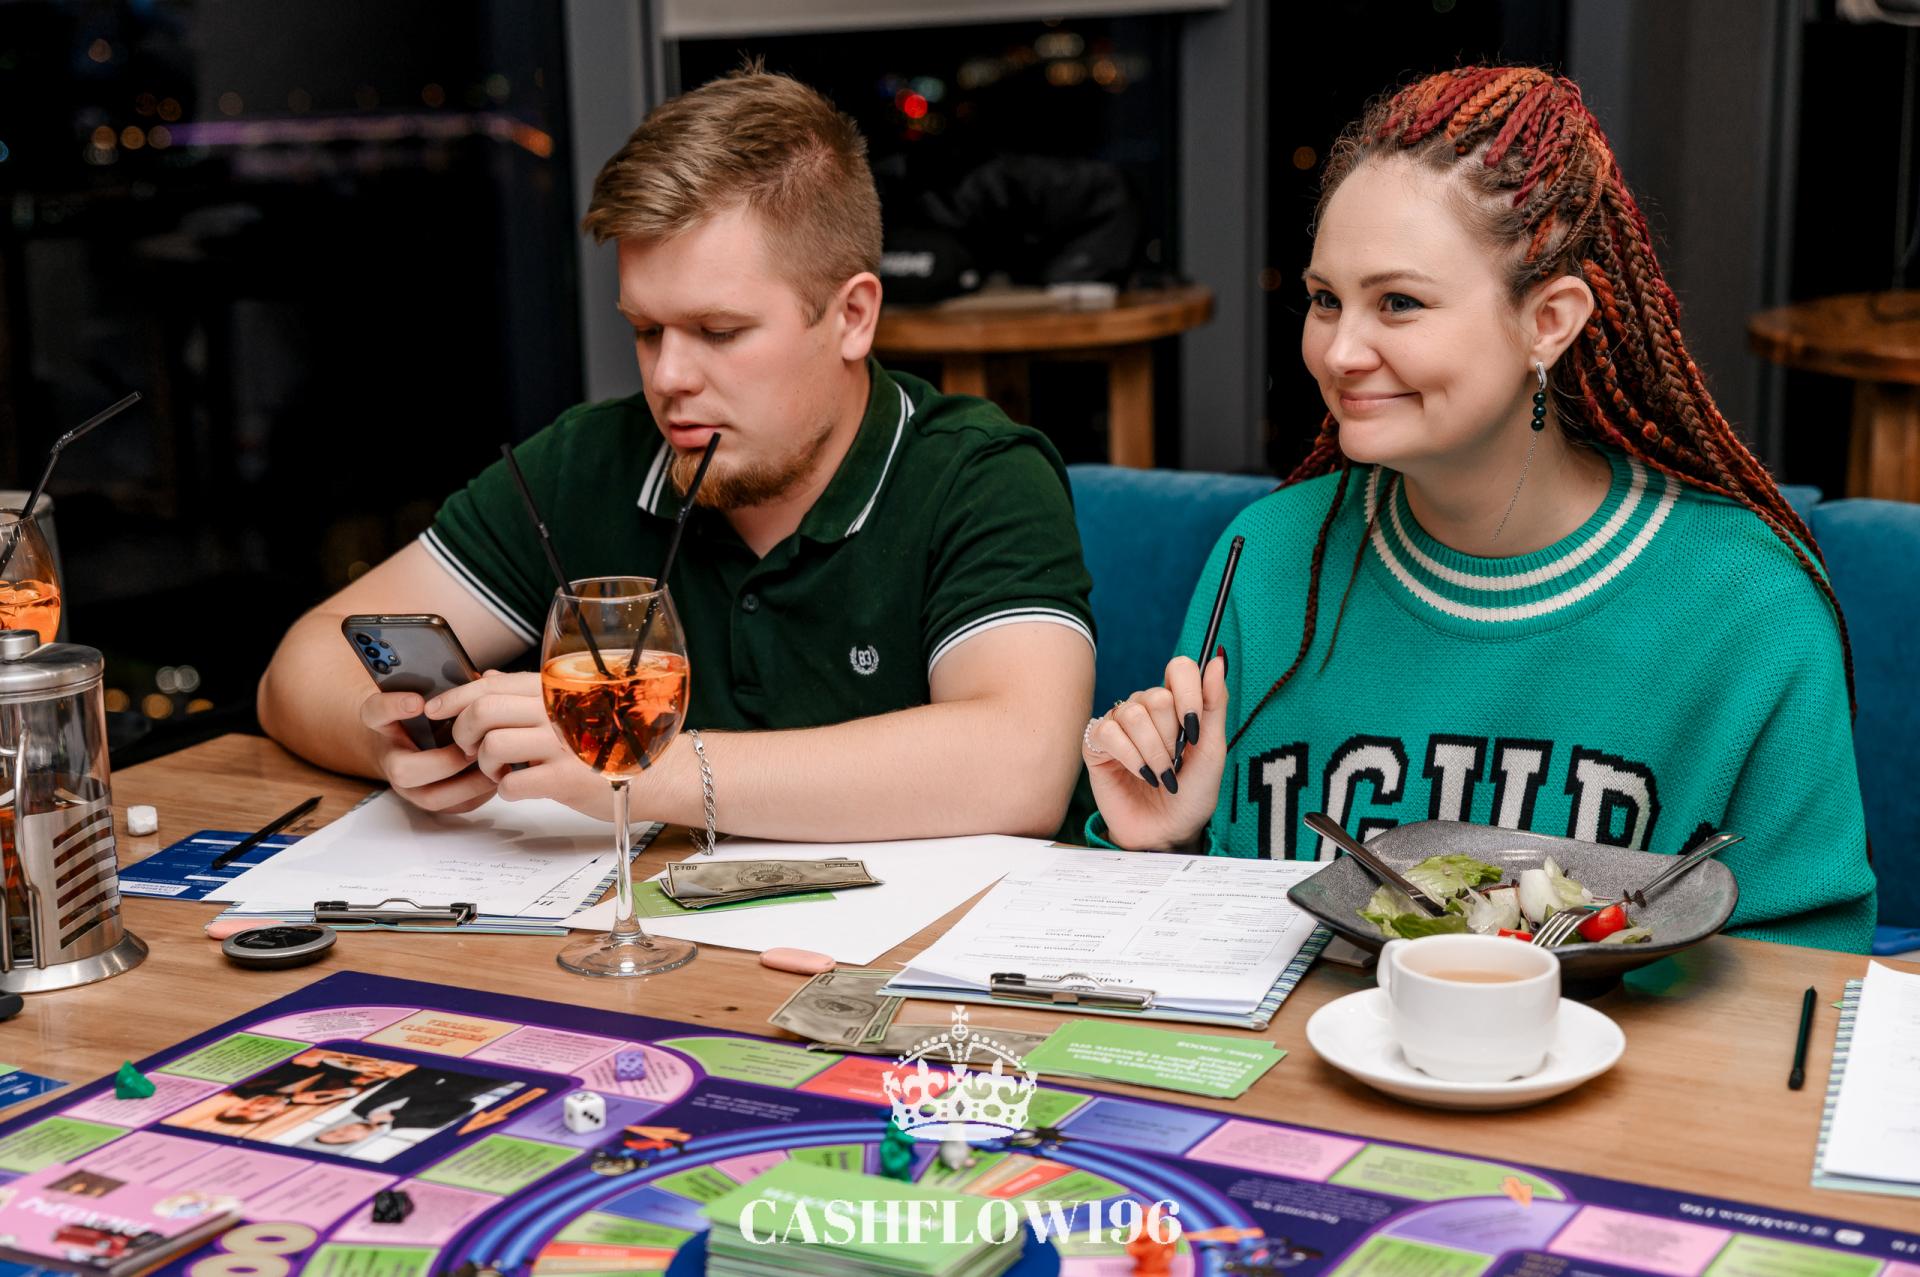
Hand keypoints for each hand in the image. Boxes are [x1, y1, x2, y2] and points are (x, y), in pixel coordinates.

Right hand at [359, 689, 494, 813]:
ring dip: (467, 782)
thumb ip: (449, 685)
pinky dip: (479, 793)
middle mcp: (391, 758)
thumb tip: (489, 678)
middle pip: (402, 770)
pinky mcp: (431, 802)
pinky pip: (454, 806)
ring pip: (430, 797)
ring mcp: (409, 786)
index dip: (393, 707)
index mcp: (384, 723)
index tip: (417, 702)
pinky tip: (498, 774)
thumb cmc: (429, 713)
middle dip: (443, 760)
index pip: (376, 713)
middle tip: (471, 746)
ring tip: (492, 763)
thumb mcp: (430, 694)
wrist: (415, 741)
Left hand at [425, 671, 612, 818]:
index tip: (435, 710)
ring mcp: (561, 744)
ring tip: (500, 771)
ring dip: (484, 765)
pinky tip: (519, 786)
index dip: (454, 697)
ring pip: (491, 746)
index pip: (490, 684)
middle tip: (470, 747)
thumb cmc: (605, 740)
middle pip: (483, 711)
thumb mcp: (566, 707)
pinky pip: (510, 784)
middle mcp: (556, 710)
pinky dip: (504, 790)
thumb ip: (524, 693)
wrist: (651, 774)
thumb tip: (484, 678)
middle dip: (463, 732)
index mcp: (553, 690)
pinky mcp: (564, 779)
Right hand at [1083, 652, 1227, 851]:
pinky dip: (1131, 757)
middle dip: (1172, 738)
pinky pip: (1109, 733)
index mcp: (1175, 703)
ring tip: (1161, 775)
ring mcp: (1119, 725)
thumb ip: (1214, 703)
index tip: (1195, 729)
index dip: (1189, 693)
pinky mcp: (1096, 745)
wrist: (1169, 831)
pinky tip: (1141, 775)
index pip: (1179, 668)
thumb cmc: (1193, 793)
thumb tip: (1217, 659)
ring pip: (1132, 714)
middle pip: (1157, 696)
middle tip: (1176, 762)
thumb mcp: (1213, 749)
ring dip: (1153, 752)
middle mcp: (1145, 708)